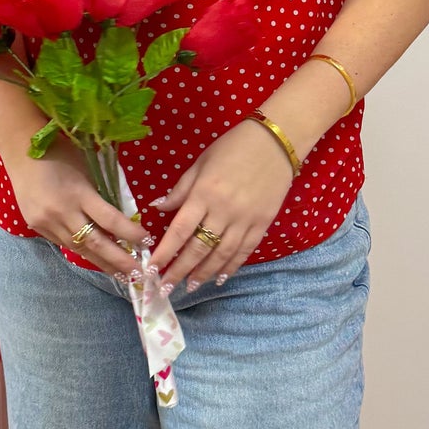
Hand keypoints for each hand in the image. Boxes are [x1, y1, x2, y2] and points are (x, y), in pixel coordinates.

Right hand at [5, 140, 144, 279]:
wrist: (20, 151)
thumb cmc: (59, 152)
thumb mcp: (86, 168)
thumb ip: (100, 192)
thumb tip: (121, 216)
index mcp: (78, 192)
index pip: (110, 220)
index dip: (130, 233)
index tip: (147, 241)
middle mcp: (62, 212)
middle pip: (95, 243)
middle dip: (119, 261)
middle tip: (140, 274)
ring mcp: (47, 223)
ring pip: (79, 249)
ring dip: (103, 263)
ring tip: (122, 275)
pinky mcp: (38, 228)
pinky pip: (65, 244)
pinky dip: (83, 252)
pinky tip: (98, 260)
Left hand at [148, 118, 294, 292]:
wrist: (275, 142)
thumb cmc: (233, 147)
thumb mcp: (201, 162)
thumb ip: (181, 189)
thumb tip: (159, 208)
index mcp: (204, 193)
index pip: (180, 230)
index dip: (165, 252)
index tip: (152, 268)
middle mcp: (223, 211)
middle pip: (198, 248)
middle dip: (180, 270)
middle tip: (166, 287)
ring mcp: (245, 220)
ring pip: (221, 255)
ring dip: (204, 274)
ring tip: (189, 287)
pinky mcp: (262, 224)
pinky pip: (244, 251)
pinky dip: (231, 267)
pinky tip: (220, 278)